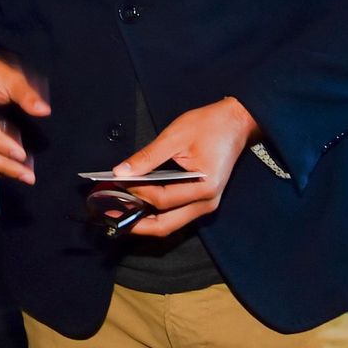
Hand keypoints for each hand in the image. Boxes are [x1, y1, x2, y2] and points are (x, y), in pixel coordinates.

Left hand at [110, 96, 257, 236]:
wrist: (236, 122)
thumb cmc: (210, 126)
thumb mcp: (174, 136)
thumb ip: (147, 157)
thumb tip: (122, 172)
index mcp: (204, 187)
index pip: (161, 199)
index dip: (136, 193)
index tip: (115, 184)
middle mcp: (207, 202)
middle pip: (166, 225)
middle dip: (136, 223)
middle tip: (110, 215)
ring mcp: (206, 204)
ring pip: (170, 223)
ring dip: (145, 220)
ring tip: (120, 210)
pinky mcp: (202, 200)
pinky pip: (176, 214)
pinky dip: (156, 212)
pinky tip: (138, 203)